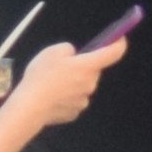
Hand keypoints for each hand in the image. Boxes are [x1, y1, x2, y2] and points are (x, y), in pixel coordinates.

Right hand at [6, 32, 126, 131]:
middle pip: (92, 71)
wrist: (31, 106)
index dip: (118, 43)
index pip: (112, 53)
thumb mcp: (52, 51)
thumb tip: (73, 55)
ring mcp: (83, 100)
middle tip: (64, 64)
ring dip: (73, 82)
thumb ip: (68, 49)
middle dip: (82, 66)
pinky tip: (51, 95)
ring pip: (82, 86)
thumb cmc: (42, 76)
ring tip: (52, 81)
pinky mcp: (74, 113)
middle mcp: (90, 84)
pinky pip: (73, 99)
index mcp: (87, 66)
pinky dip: (66, 96)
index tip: (120, 38)